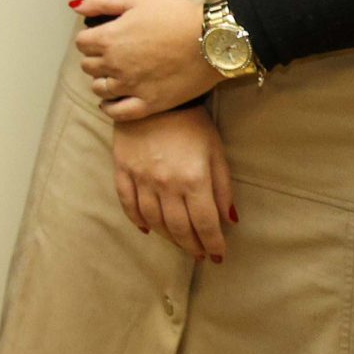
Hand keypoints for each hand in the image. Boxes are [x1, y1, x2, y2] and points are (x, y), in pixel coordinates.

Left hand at [73, 0, 214, 120]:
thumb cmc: (175, 15)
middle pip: (88, 66)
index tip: (103, 36)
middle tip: (113, 53)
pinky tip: (112, 101)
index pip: (81, 43)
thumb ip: (101, 1)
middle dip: (96, 58)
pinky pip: (118, 113)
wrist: (213, 40)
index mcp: (108, 39)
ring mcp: (131, 87)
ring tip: (115, 74)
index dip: (91, 38)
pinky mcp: (149, 104)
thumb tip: (77, 7)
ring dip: (103, 80)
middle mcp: (114, 65)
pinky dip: (110, 108)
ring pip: (100, 88)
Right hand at [110, 106, 236, 263]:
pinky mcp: (122, 169)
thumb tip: (230, 220)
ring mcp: (142, 178)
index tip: (218, 255)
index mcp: (194, 179)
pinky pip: (127, 203)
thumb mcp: (216, 153)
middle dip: (192, 245)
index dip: (213, 243)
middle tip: (199, 254)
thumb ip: (223, 188)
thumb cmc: (192, 125)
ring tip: (178, 243)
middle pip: (179, 228)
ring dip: (168, 237)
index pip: (205, 224)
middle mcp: (166, 184)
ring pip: (153, 220)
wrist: (155, 98)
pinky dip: (137, 219)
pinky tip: (147, 228)